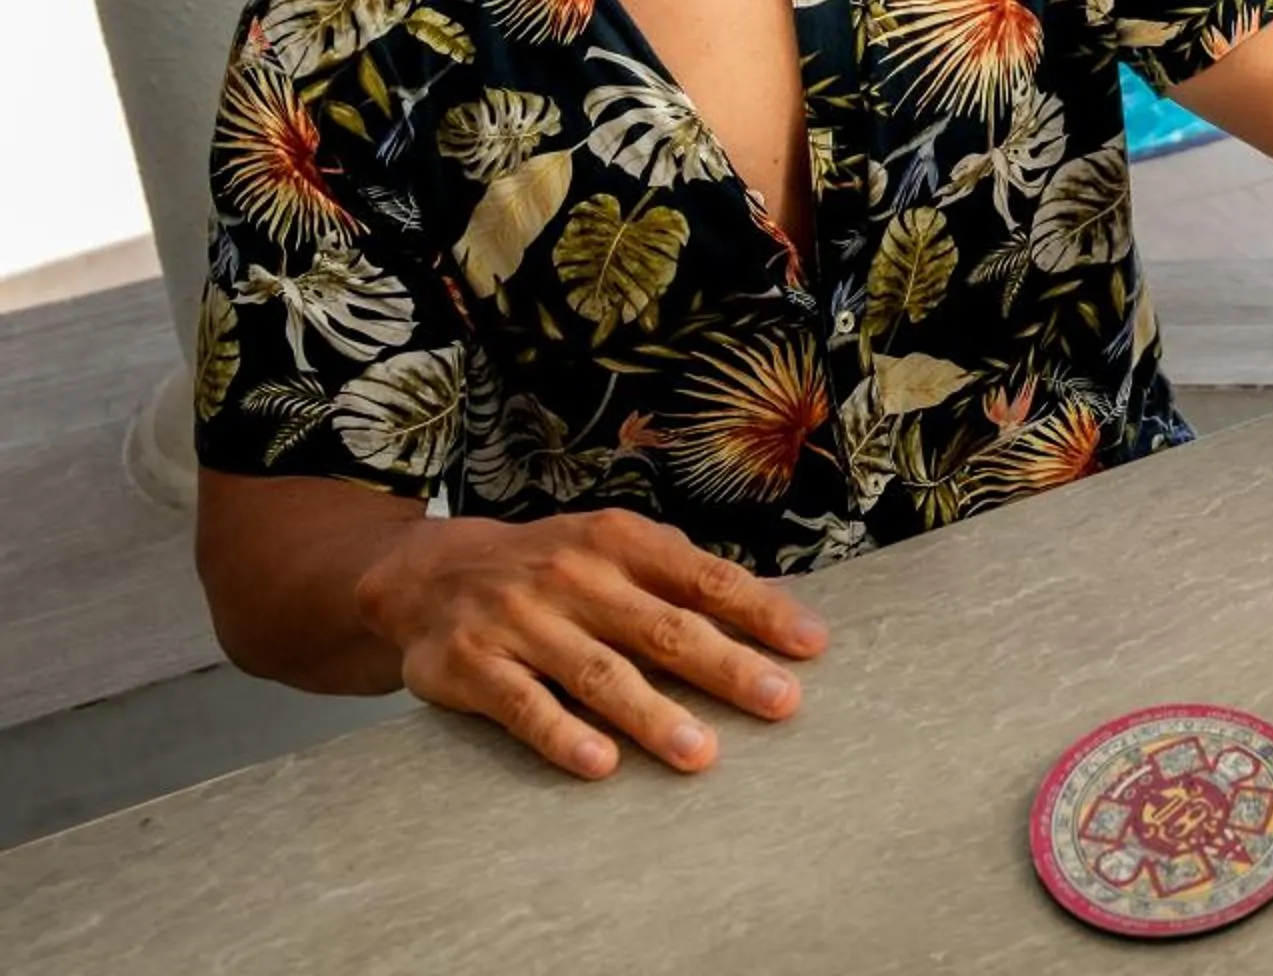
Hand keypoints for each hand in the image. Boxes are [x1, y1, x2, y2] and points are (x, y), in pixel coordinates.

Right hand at [354, 508, 828, 779]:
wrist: (426, 572)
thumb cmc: (552, 568)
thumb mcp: (614, 549)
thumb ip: (681, 578)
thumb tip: (775, 617)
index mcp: (621, 541)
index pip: (706, 578)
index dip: (762, 611)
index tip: (812, 646)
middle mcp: (574, 575)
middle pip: (663, 628)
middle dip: (726, 667)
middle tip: (780, 702)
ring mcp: (521, 620)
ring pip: (598, 672)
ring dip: (652, 714)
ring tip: (701, 753)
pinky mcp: (472, 665)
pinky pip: (523, 705)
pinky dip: (562, 735)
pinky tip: (600, 763)